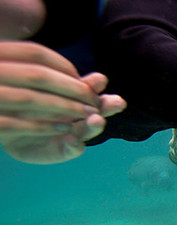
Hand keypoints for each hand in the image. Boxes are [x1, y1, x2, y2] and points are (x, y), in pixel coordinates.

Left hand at [0, 41, 125, 163]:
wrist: (9, 131)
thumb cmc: (25, 107)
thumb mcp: (37, 91)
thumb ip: (56, 82)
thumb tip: (78, 72)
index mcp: (73, 98)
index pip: (88, 88)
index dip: (96, 84)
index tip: (100, 80)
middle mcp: (78, 116)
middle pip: (97, 109)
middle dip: (109, 105)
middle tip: (118, 102)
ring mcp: (74, 133)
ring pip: (89, 129)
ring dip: (95, 125)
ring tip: (97, 121)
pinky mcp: (64, 151)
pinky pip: (74, 149)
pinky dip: (76, 145)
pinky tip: (74, 140)